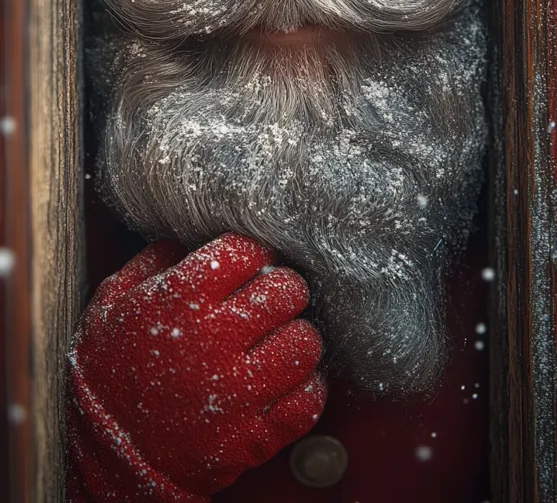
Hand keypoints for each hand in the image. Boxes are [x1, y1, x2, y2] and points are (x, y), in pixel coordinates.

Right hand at [66, 233, 326, 500]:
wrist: (107, 457)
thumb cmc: (107, 373)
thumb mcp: (110, 304)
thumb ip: (149, 264)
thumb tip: (182, 239)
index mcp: (181, 299)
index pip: (246, 250)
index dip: (255, 252)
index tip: (253, 262)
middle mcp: (215, 340)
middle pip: (286, 291)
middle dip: (285, 288)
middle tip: (275, 297)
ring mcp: (237, 391)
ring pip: (304, 343)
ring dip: (299, 337)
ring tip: (284, 338)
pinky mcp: (253, 436)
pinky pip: (308, 401)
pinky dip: (308, 387)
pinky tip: (290, 381)